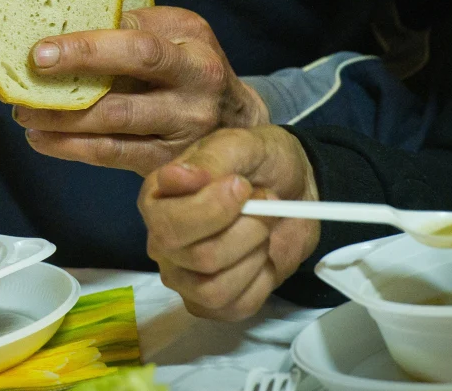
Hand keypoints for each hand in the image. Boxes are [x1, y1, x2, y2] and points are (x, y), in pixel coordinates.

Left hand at [14, 7, 269, 175]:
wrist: (237, 123)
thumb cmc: (191, 66)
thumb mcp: (179, 33)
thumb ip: (135, 25)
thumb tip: (67, 19)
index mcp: (195, 49)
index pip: (138, 47)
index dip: (88, 50)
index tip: (41, 51)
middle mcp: (194, 92)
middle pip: (126, 95)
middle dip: (70, 89)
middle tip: (24, 87)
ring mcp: (182, 132)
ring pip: (114, 128)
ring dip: (62, 124)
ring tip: (23, 115)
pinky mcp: (166, 162)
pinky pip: (114, 156)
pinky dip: (72, 149)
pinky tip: (42, 139)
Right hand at [139, 125, 319, 320]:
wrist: (295, 189)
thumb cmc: (260, 163)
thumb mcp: (239, 145)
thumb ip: (210, 159)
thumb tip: (179, 177)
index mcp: (157, 200)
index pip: (169, 224)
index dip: (213, 208)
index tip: (242, 183)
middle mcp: (162, 241)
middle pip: (198, 257)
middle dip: (246, 229)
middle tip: (264, 200)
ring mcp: (183, 276)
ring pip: (215, 287)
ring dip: (254, 253)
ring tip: (263, 227)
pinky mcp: (210, 303)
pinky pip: (235, 306)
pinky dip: (261, 280)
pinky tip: (262, 256)